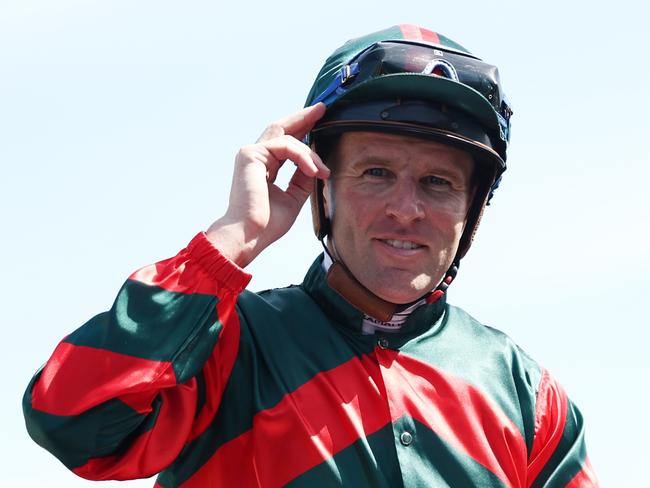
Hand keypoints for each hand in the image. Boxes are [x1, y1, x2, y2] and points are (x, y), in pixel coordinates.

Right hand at [206, 103, 328, 266]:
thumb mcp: (293, 198)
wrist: (249, 236)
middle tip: (322, 108)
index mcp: (263, 166)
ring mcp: (250, 154)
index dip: (302, 129)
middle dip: (303, 117)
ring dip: (311, 154)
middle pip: (281, 128)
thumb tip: (317, 166)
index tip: (319, 120)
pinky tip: (314, 170)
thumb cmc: (266, 225)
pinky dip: (303, 157)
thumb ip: (302, 180)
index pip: (284, 141)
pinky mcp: (251, 155)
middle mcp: (255, 157)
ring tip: (323, 171)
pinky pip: (285, 146)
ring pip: (289, 139)